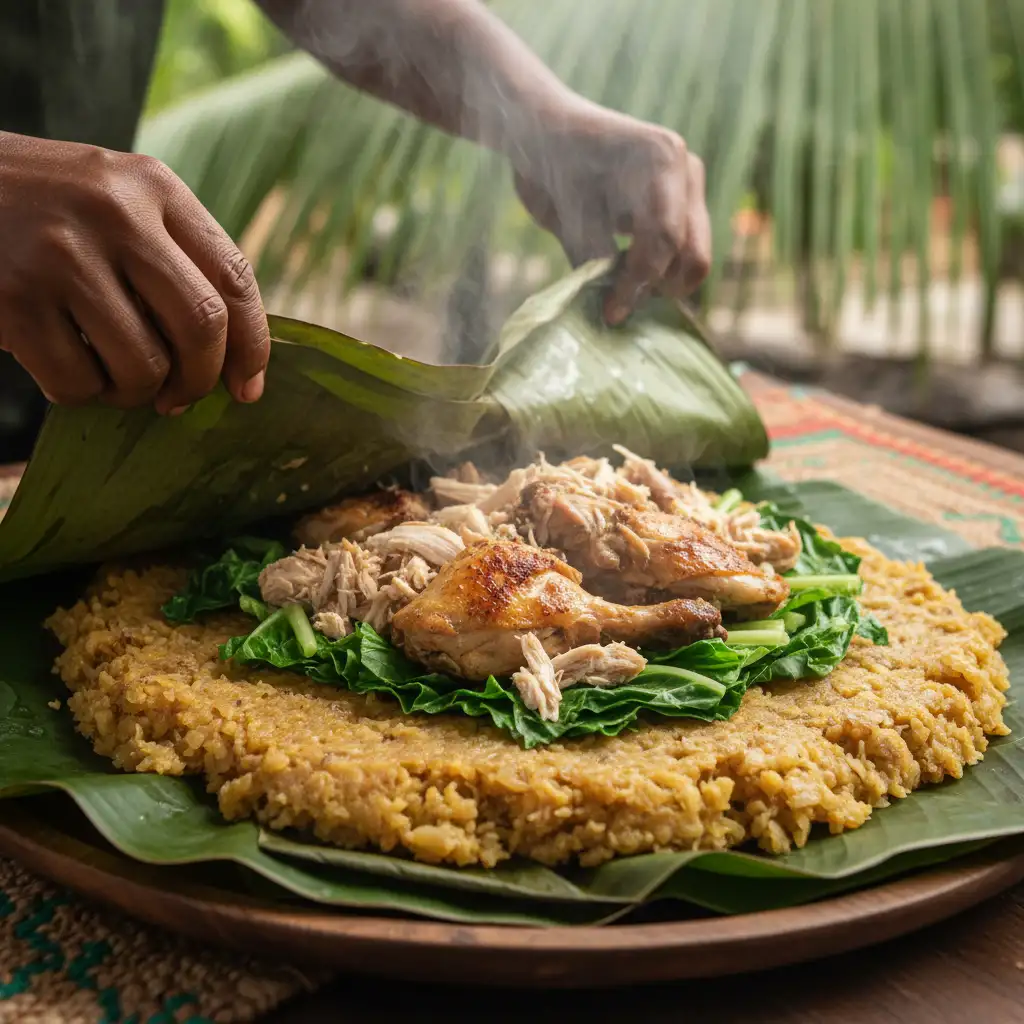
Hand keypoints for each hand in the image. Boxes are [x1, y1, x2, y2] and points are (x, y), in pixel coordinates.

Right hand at [0, 132, 269, 413]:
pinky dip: (81, 393)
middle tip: (181, 398)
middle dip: (201, 380)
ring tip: (113, 377)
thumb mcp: (113, 201)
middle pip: (202, 326)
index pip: (234, 277)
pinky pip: (78, 383)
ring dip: (136, 394)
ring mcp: (60, 255)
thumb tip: (234, 359)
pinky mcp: (12, 300)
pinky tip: (65, 367)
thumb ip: (173, 257)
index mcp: (152, 186)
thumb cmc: (40, 209)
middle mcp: (113, 212)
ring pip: (143, 367)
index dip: (252, 345)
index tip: (248, 387)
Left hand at [512, 105, 710, 325]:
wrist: (549, 135)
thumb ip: (596, 262)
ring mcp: (688, 191)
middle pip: (692, 253)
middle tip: (617, 306)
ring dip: (660, 285)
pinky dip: (658, 276)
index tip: (610, 312)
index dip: (639, 282)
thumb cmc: (555, 165)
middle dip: (658, 288)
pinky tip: (625, 283)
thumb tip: (616, 309)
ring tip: (618, 294)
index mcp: (661, 159)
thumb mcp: (570, 216)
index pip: (664, 237)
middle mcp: (686, 172)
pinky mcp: (680, 211)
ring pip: (693, 258)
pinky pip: (681, 255)